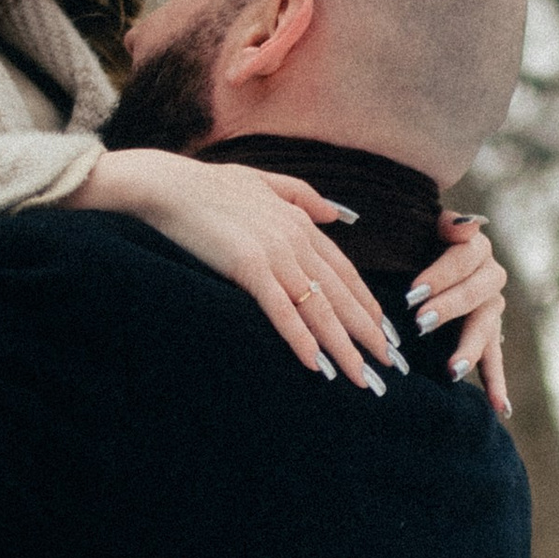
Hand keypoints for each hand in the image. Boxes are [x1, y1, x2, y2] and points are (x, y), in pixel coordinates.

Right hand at [67, 154, 405, 387]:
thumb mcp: (265, 181)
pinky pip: (281, 310)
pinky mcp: (249, 267)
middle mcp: (296, 239)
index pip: (344, 271)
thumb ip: (303, 196)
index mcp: (301, 222)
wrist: (170, 185)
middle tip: (388, 364)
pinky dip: (300, 338)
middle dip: (366, 332)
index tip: (383, 330)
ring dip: (342, 346)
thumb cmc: (211, 185)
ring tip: (361, 376)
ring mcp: (275, 254)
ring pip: (318, 308)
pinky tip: (316, 363)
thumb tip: (334, 214)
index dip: (366, 303)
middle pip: (340, 295)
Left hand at [410, 216, 509, 415]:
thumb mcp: (424, 225)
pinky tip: (501, 409)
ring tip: (453, 369)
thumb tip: (463, 226)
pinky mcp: (489, 335)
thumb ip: (445, 223)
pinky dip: (497, 384)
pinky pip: (495, 360)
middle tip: (421, 324)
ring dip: (471, 349)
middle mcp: (490, 277)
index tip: (413, 292)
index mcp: (475, 247)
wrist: (420, 256)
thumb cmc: (416, 240)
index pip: (463, 259)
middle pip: (477, 294)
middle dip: (450, 309)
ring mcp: (491, 309)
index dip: (440, 275)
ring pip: (486, 328)